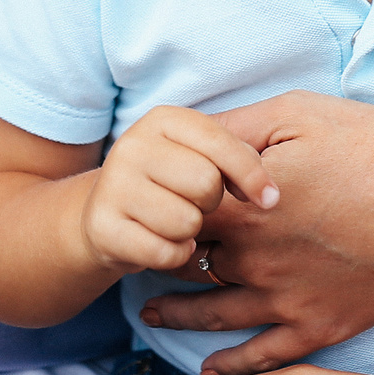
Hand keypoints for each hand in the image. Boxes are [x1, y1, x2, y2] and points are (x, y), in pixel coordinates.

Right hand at [81, 105, 277, 275]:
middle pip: (205, 183)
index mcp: (163, 120)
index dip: (252, 174)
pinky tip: (162, 242)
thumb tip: (270, 195)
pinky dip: (174, 254)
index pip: (219, 142)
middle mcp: (132, 145)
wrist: (104, 211)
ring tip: (174, 220)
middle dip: (211, 202)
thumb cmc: (170, 180)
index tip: (270, 199)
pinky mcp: (102, 227)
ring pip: (186, 222)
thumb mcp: (200, 154)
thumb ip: (239, 158)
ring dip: (191, 231)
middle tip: (194, 202)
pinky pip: (165, 252)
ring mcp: (113, 186)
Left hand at [139, 91, 373, 374]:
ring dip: (175, 314)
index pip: (170, 210)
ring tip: (151, 313)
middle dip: (159, 257)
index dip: (152, 206)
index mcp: (241, 206)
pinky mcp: (319, 328)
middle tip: (138, 256)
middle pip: (184, 263)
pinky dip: (229, 365)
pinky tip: (210, 367)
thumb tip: (189, 137)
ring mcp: (284, 300)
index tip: (140, 202)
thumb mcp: (300, 114)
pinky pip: (260, 357)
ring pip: (211, 314)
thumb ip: (236, 129)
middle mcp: (252, 260)